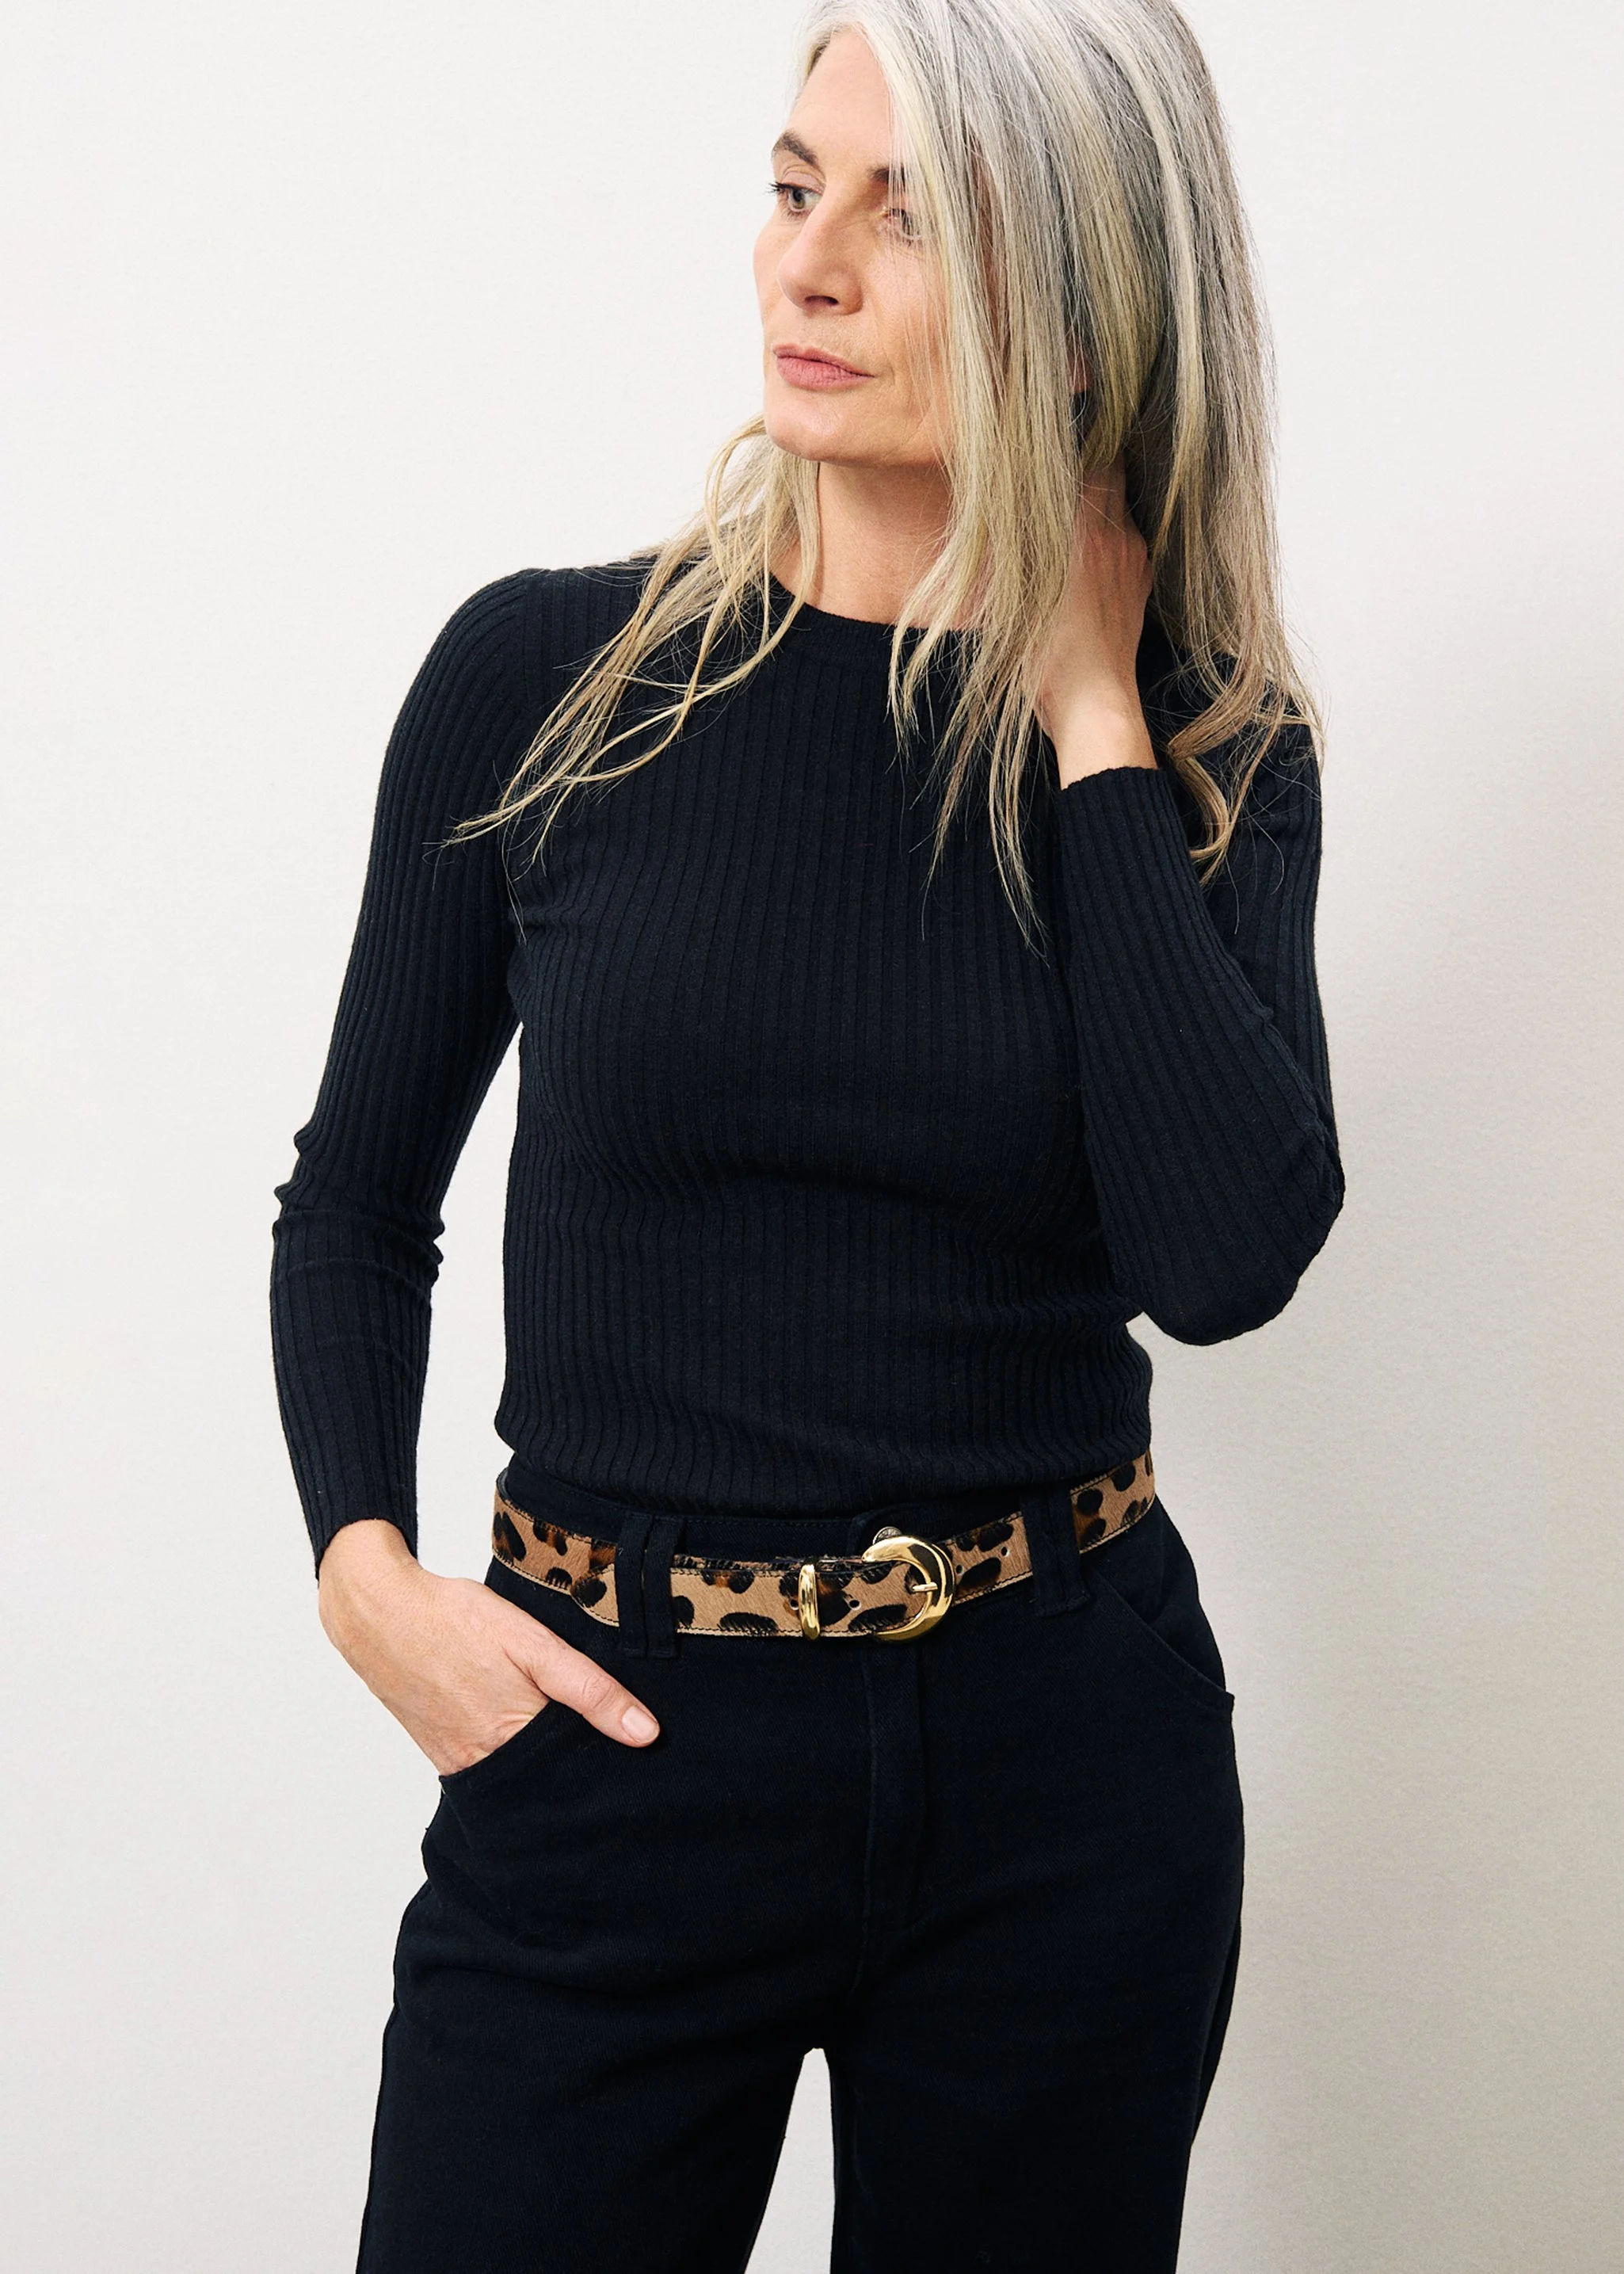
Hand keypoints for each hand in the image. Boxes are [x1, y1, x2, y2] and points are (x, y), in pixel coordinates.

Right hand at [317, 1519, 660, 1774]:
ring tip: (566, 1729)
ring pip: (520, 1776)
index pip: (580, 1772)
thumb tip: (646, 1734)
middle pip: (550, 1781)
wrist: (377, 1611)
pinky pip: (489, 1767)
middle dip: (579, 1767)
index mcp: (515, 1740)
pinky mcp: (442, 1753)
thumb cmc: (454, 1620)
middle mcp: (486, 1765)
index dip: (611, 1763)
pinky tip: (524, 1726)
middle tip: (608, 1742)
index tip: (638, 1756)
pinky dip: (512, 1753)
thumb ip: (589, 1690)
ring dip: (546, 1760)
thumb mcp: (533, 1644)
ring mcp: (459, 1762)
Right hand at [1027, 455, 1157, 785]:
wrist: (1093, 705)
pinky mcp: (1140, 586)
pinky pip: (1125, 543)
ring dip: (1097, 501)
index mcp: (1088, 529)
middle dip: (1090, 458)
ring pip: (1119, 508)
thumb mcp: (1016, 593)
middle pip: (1113, 470)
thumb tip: (1003, 503)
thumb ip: (1018, 540)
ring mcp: (1136, 561)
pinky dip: (1107, 537)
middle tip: (1064, 453)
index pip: (1095, 452)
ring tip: (1069, 509)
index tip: (1066, 412)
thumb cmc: (1047, 658)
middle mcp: (1120, 537)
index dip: (1082, 429)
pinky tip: (1083, 557)